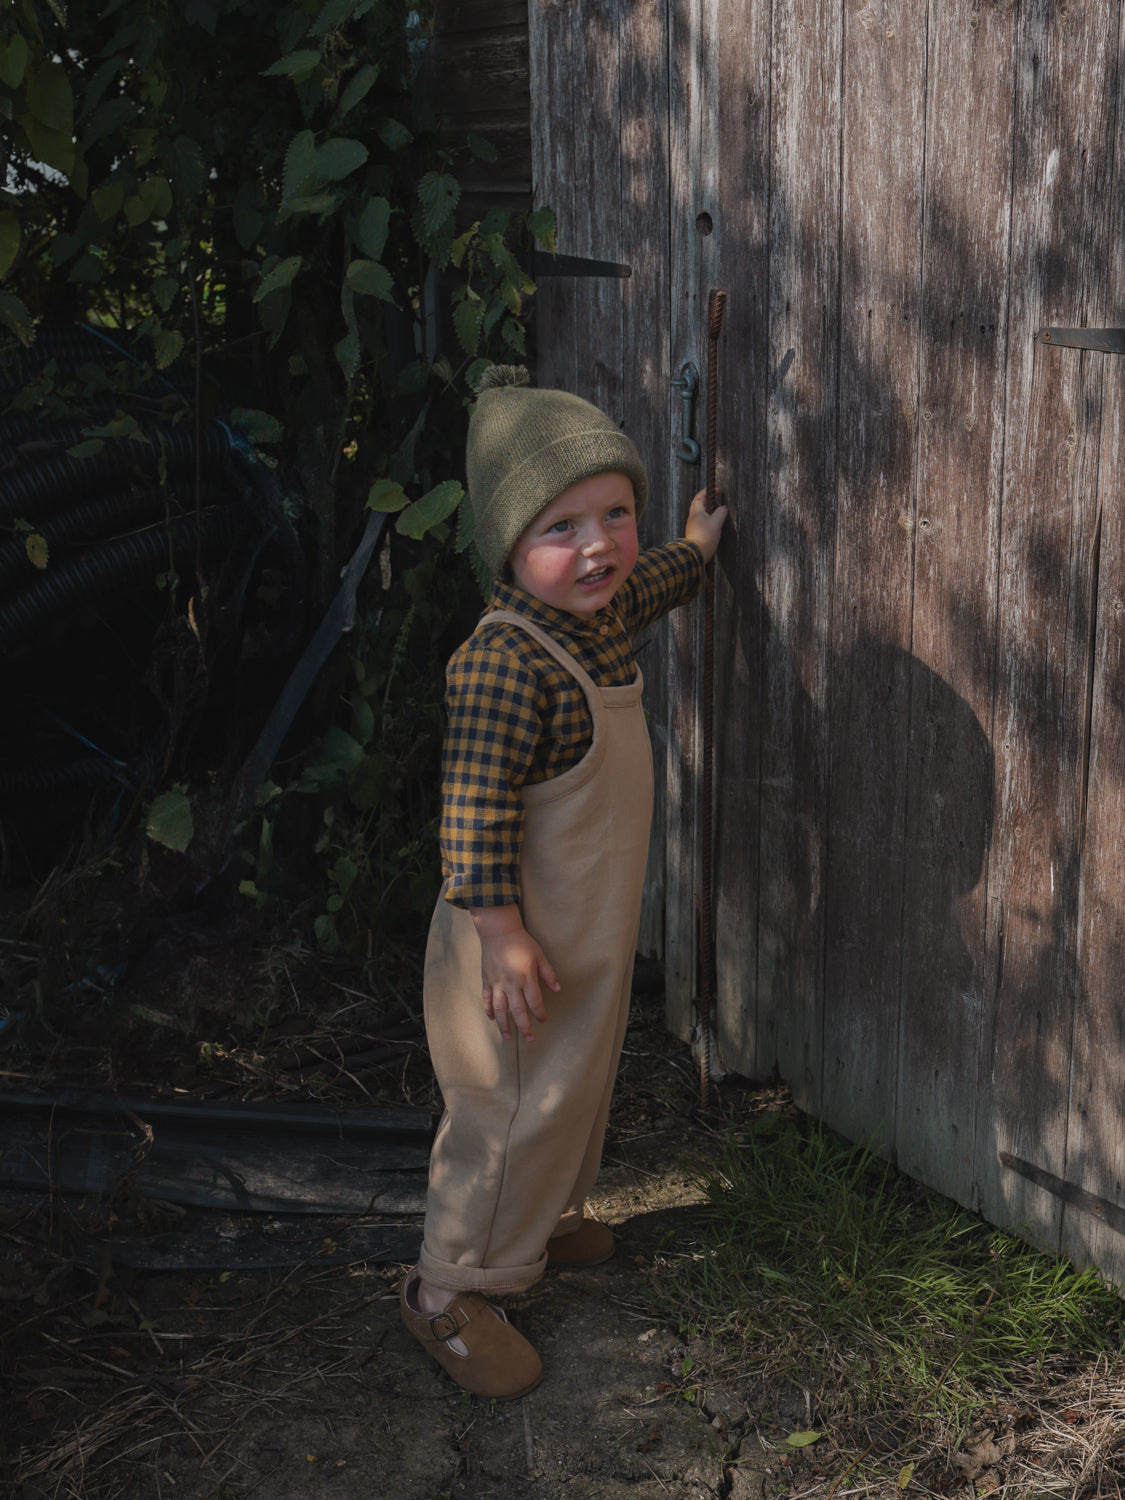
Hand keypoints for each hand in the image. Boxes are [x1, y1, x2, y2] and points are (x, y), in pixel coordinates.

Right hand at [470, 905, 559, 1041]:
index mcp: (526, 977)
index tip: (544, 1020)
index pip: (534, 1002)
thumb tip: (558, 990)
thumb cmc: (522, 943)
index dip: (540, 1013)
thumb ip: (548, 974)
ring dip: (504, 1025)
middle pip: (517, 1010)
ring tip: (508, 1037)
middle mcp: (511, 983)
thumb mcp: (539, 956)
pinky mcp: (487, 980)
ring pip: (499, 1009)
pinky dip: (489, 1010)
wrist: (498, 931)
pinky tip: (492, 1018)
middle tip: (530, 1039)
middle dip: (524, 1027)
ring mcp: (497, 983)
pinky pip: (487, 999)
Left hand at [684, 488, 728, 563]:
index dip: (707, 491)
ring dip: (707, 508)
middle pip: (698, 504)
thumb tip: (723, 508)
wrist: (696, 553)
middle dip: (706, 499)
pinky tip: (713, 522)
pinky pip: (701, 521)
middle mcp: (692, 518)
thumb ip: (721, 512)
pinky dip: (707, 517)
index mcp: (696, 512)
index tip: (716, 490)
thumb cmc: (705, 537)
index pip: (700, 497)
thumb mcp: (716, 522)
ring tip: (716, 509)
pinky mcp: (695, 533)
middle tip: (715, 497)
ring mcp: (693, 526)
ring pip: (699, 513)